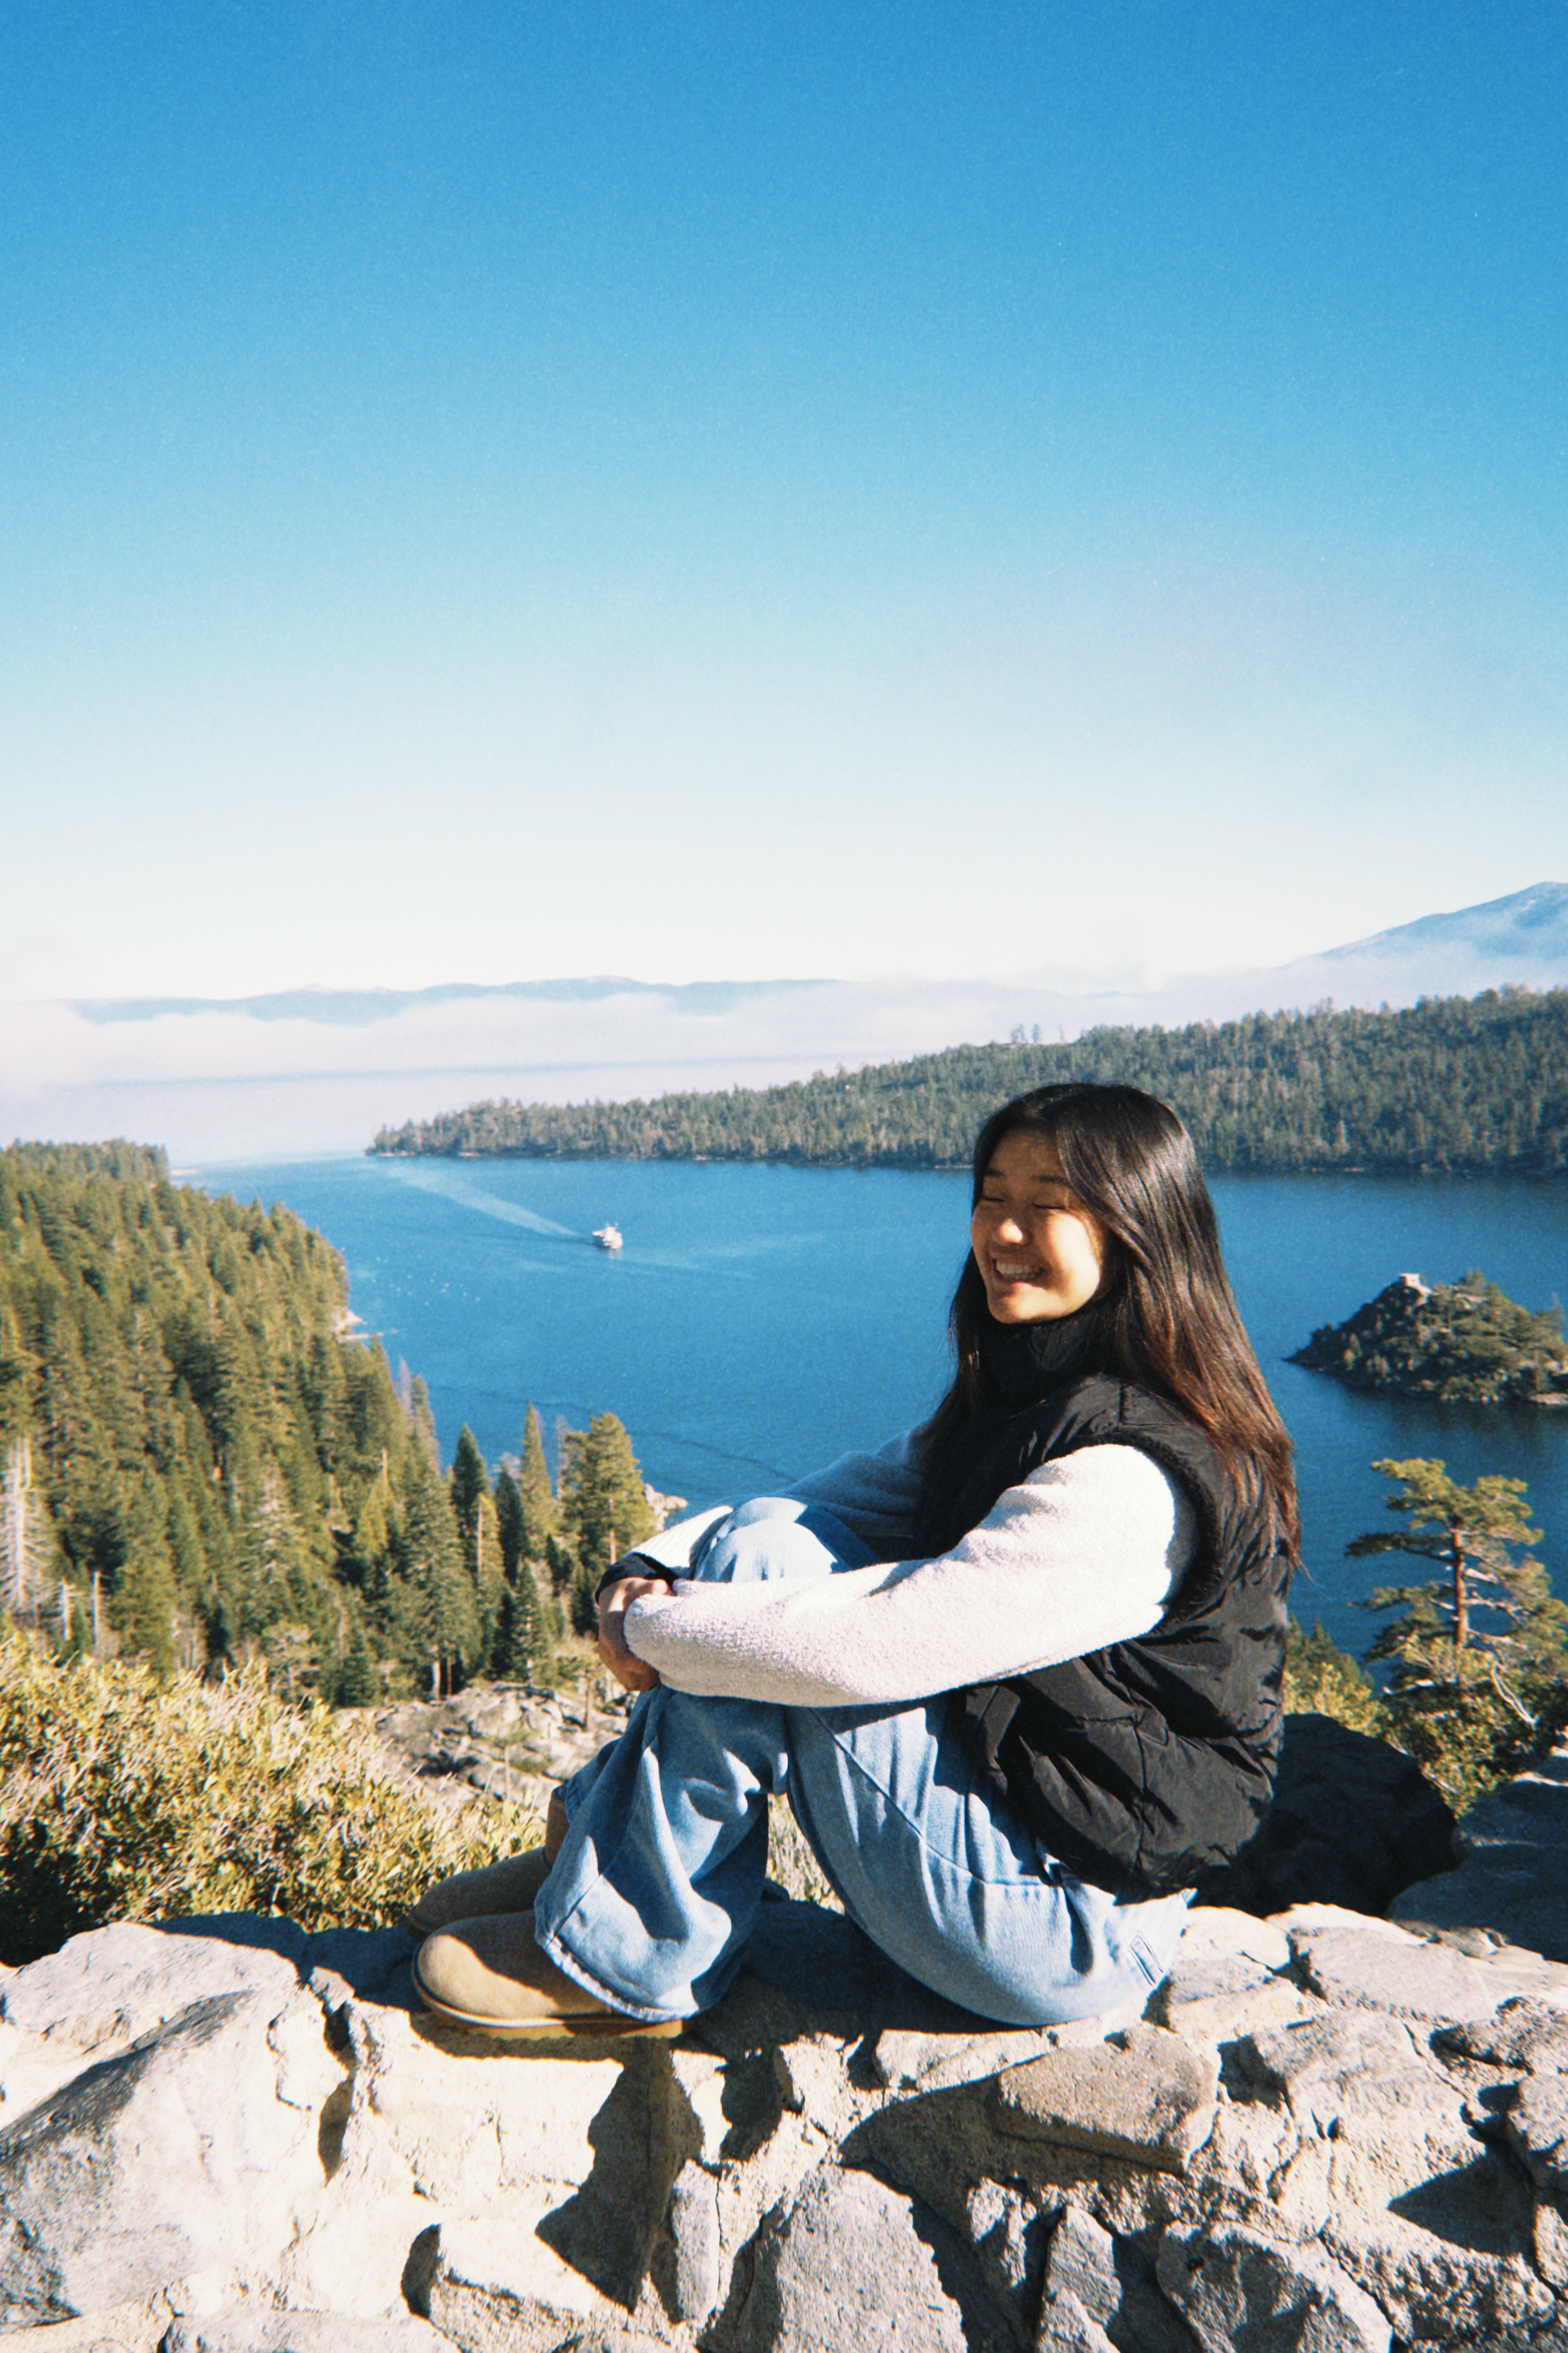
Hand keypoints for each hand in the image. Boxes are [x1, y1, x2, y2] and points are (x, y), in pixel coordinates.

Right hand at [596, 1575, 667, 1692]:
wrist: (615, 1599)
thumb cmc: (631, 1592)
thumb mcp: (639, 1585)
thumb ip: (651, 1587)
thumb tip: (660, 1588)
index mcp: (609, 1629)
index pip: (622, 1656)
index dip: (642, 1664)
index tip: (660, 1658)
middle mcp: (606, 1648)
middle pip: (629, 1675)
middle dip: (651, 1673)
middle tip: (669, 1661)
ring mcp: (609, 1660)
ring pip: (631, 1683)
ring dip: (649, 1679)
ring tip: (664, 1664)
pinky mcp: (614, 1667)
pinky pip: (631, 1683)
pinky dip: (645, 1680)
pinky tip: (656, 1666)